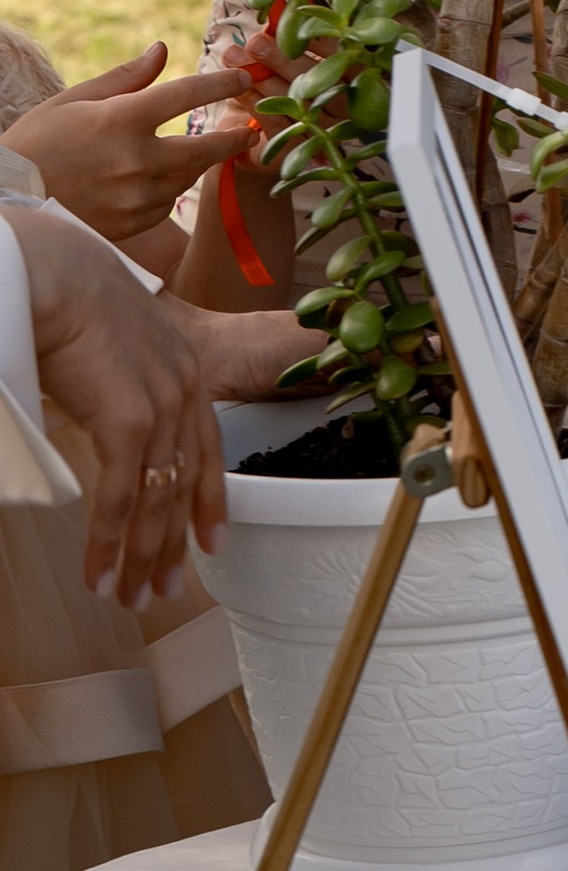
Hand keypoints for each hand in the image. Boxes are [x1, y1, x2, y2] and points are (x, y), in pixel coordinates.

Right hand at [7, 48, 254, 244]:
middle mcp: (134, 160)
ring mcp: (134, 197)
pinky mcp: (131, 223)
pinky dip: (168, 188)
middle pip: (205, 148)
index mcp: (120, 120)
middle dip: (234, 138)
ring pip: (188, 177)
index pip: (186, 94)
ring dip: (196, 162)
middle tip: (249, 129)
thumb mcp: (76, 99)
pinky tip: (156, 178)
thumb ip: (127, 76)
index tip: (243, 77)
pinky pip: (167, 203)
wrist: (9, 197)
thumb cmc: (40, 140)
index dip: (221, 83)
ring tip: (199, 150)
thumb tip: (163, 48)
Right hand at [14, 214, 225, 603]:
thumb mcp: (111, 345)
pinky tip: (99, 575)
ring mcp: (161, 407)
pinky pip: (121, 498)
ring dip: (139, 558)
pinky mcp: (129, 422)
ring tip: (130, 598)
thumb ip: (118, 387)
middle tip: (163, 590)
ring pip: (155, 503)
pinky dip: (109, 543)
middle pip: (182, 486)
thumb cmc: (68, 296)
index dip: (208, 501)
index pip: (207, 450)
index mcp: (184, 371)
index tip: (211, 543)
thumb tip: (99, 422)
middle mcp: (184, 391)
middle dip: (171, 546)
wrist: (52, 272)